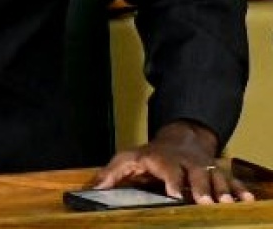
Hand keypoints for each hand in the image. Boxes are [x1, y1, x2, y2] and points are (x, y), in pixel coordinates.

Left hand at [93, 120, 254, 203]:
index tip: (175, 194)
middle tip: (205, 202)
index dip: (172, 182)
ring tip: (227, 204)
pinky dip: (240, 189)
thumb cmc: (151, 154)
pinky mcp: (217, 172)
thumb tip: (94, 188)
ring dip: (222, 190)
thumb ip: (112, 173)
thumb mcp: (128, 159)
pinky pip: (231, 180)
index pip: (168, 170)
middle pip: (196, 174)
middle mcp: (187, 163)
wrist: (180, 138)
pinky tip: (247, 200)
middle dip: (201, 187)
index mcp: (164, 160)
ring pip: (216, 177)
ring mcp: (204, 167)